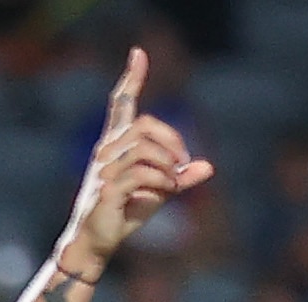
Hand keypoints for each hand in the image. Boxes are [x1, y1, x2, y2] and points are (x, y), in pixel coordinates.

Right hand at [59, 50, 212, 278]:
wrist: (98, 241)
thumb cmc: (125, 212)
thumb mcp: (158, 192)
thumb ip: (180, 178)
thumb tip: (209, 166)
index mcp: (116, 145)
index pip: (120, 104)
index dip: (131, 78)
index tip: (139, 54)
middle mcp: (107, 150)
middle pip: (143, 124)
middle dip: (171, 139)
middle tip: (183, 162)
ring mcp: (105, 168)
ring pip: (143, 147)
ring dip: (167, 162)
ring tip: (174, 181)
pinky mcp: (107, 188)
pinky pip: (140, 172)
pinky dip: (161, 178)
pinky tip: (168, 189)